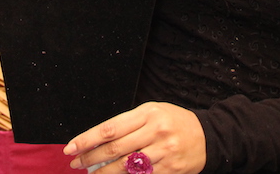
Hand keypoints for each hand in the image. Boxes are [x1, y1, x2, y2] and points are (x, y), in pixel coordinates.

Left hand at [64, 102, 206, 173]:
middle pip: (115, 149)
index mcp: (148, 113)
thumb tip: (98, 140)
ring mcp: (164, 152)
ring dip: (104, 173)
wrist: (208, 136)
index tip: (71, 147)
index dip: (87, 139)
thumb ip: (128, 124)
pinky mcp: (171, 170)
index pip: (110, 128)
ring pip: (126, 167)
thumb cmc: (174, 122)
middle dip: (90, 158)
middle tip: (75, 163)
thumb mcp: (153, 112)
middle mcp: (155, 132)